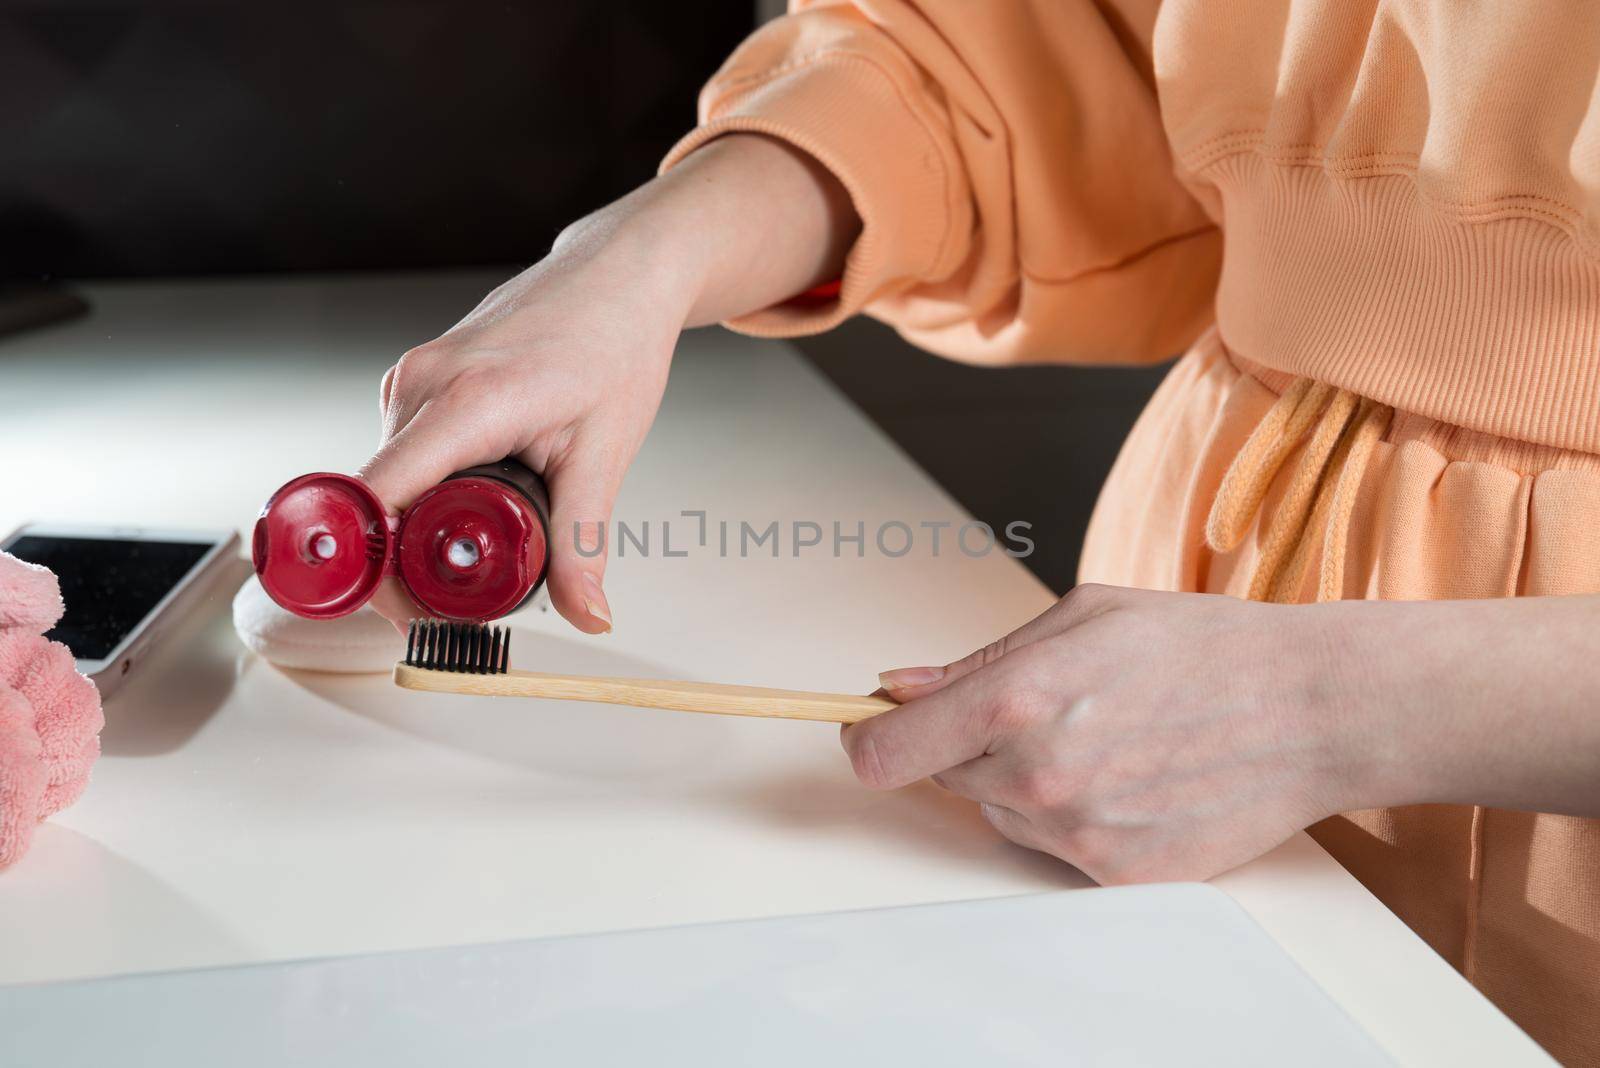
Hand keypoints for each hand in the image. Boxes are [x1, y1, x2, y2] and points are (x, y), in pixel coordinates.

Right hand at [358, 134, 856, 632]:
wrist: (619, 275)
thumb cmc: (615, 343)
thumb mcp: (606, 454)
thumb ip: (583, 542)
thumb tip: (590, 616)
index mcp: (465, 402)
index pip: (375, 495)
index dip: (372, 564)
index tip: (398, 609)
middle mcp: (422, 384)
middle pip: (377, 501)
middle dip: (406, 561)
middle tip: (465, 598)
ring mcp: (411, 379)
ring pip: (388, 481)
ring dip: (419, 525)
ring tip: (486, 541)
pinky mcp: (414, 382)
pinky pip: (401, 455)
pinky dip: (426, 491)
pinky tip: (477, 500)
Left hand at [842, 585, 1381, 883]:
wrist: (1311, 710)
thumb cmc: (1202, 647)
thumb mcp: (1083, 617)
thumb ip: (978, 660)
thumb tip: (899, 687)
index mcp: (1018, 699)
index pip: (888, 751)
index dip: (867, 739)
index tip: (869, 731)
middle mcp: (1039, 775)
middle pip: (946, 776)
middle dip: (972, 744)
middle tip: (1048, 708)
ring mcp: (1078, 832)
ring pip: (1000, 812)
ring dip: (1026, 781)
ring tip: (1107, 738)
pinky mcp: (1117, 874)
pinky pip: (1054, 847)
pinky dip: (1076, 816)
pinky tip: (1133, 777)